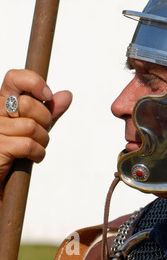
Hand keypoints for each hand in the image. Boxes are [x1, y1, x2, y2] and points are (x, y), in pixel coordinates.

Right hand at [0, 69, 71, 195]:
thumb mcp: (36, 128)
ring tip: (34, 149)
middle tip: (39, 134)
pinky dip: (38, 153)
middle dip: (44, 121)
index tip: (47, 95)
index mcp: (2, 103)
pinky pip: (28, 145)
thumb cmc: (16, 151)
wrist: (1, 181)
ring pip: (31, 127)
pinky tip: (32, 158)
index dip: (33, 82)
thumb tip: (66, 94)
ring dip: (42, 141)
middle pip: (29, 105)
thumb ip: (50, 112)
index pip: (13, 78)